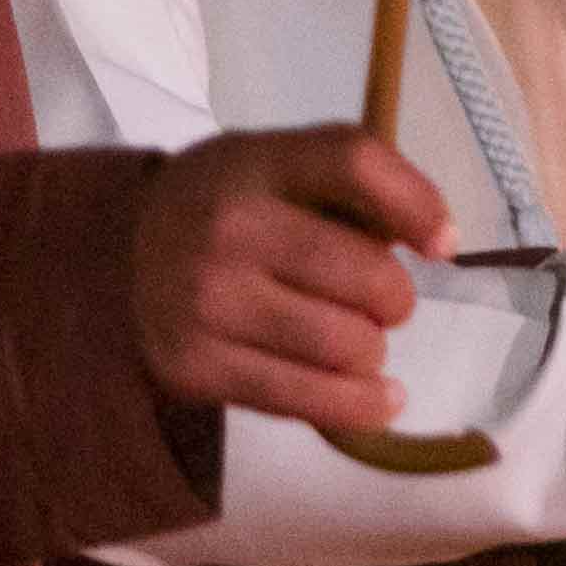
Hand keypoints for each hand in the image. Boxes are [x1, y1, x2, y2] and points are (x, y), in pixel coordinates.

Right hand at [133, 126, 453, 433]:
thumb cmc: (230, 204)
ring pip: (348, 346)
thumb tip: (442, 244)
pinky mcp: (195, 370)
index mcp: (255, 162)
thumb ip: (359, 181)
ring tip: (355, 339)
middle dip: (394, 297)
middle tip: (377, 300)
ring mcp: (206, 304)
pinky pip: (309, 402)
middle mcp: (227, 229)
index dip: (417, 204)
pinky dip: (361, 405)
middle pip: (368, 275)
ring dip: (372, 350)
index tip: (444, 245)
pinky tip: (378, 397)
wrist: (121, 255)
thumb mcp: (281, 161)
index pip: (354, 163)